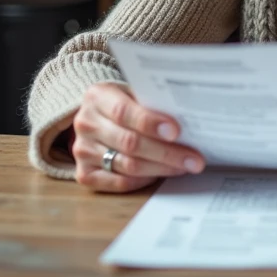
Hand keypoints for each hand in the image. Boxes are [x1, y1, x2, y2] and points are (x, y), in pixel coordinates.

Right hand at [70, 82, 205, 192]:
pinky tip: (162, 174)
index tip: (176, 132)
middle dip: (167, 153)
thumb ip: (153, 104)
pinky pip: (120, 182)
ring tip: (185, 166)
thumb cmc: (125, 103)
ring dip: (161, 168)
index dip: (151, 123)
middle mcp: (85, 123)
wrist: (97, 117)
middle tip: (194, 159)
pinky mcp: (84, 174)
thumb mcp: (133, 94)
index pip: (123, 112)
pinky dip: (144, 180)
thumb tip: (189, 121)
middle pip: (129, 143)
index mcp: (97, 96)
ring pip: (128, 165)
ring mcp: (82, 151)